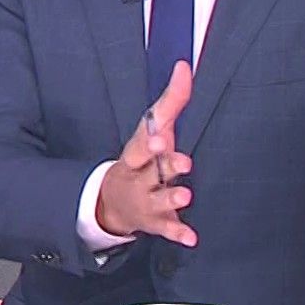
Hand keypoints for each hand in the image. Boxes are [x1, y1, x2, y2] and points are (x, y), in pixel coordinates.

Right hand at [95, 60, 196, 246]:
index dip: (150, 140)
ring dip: (171, 197)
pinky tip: (191, 238)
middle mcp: (138, 176)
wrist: (112, 202)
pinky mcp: (155, 221)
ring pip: (157, 198)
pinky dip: (177, 234)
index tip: (161, 135)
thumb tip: (184, 66)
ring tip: (186, 195)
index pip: (141, 143)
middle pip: (149, 169)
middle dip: (163, 165)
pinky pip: (166, 228)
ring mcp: (145, 200)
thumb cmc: (141, 159)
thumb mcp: (151, 130)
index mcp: (136, 152)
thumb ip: (171, 101)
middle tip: (182, 161)